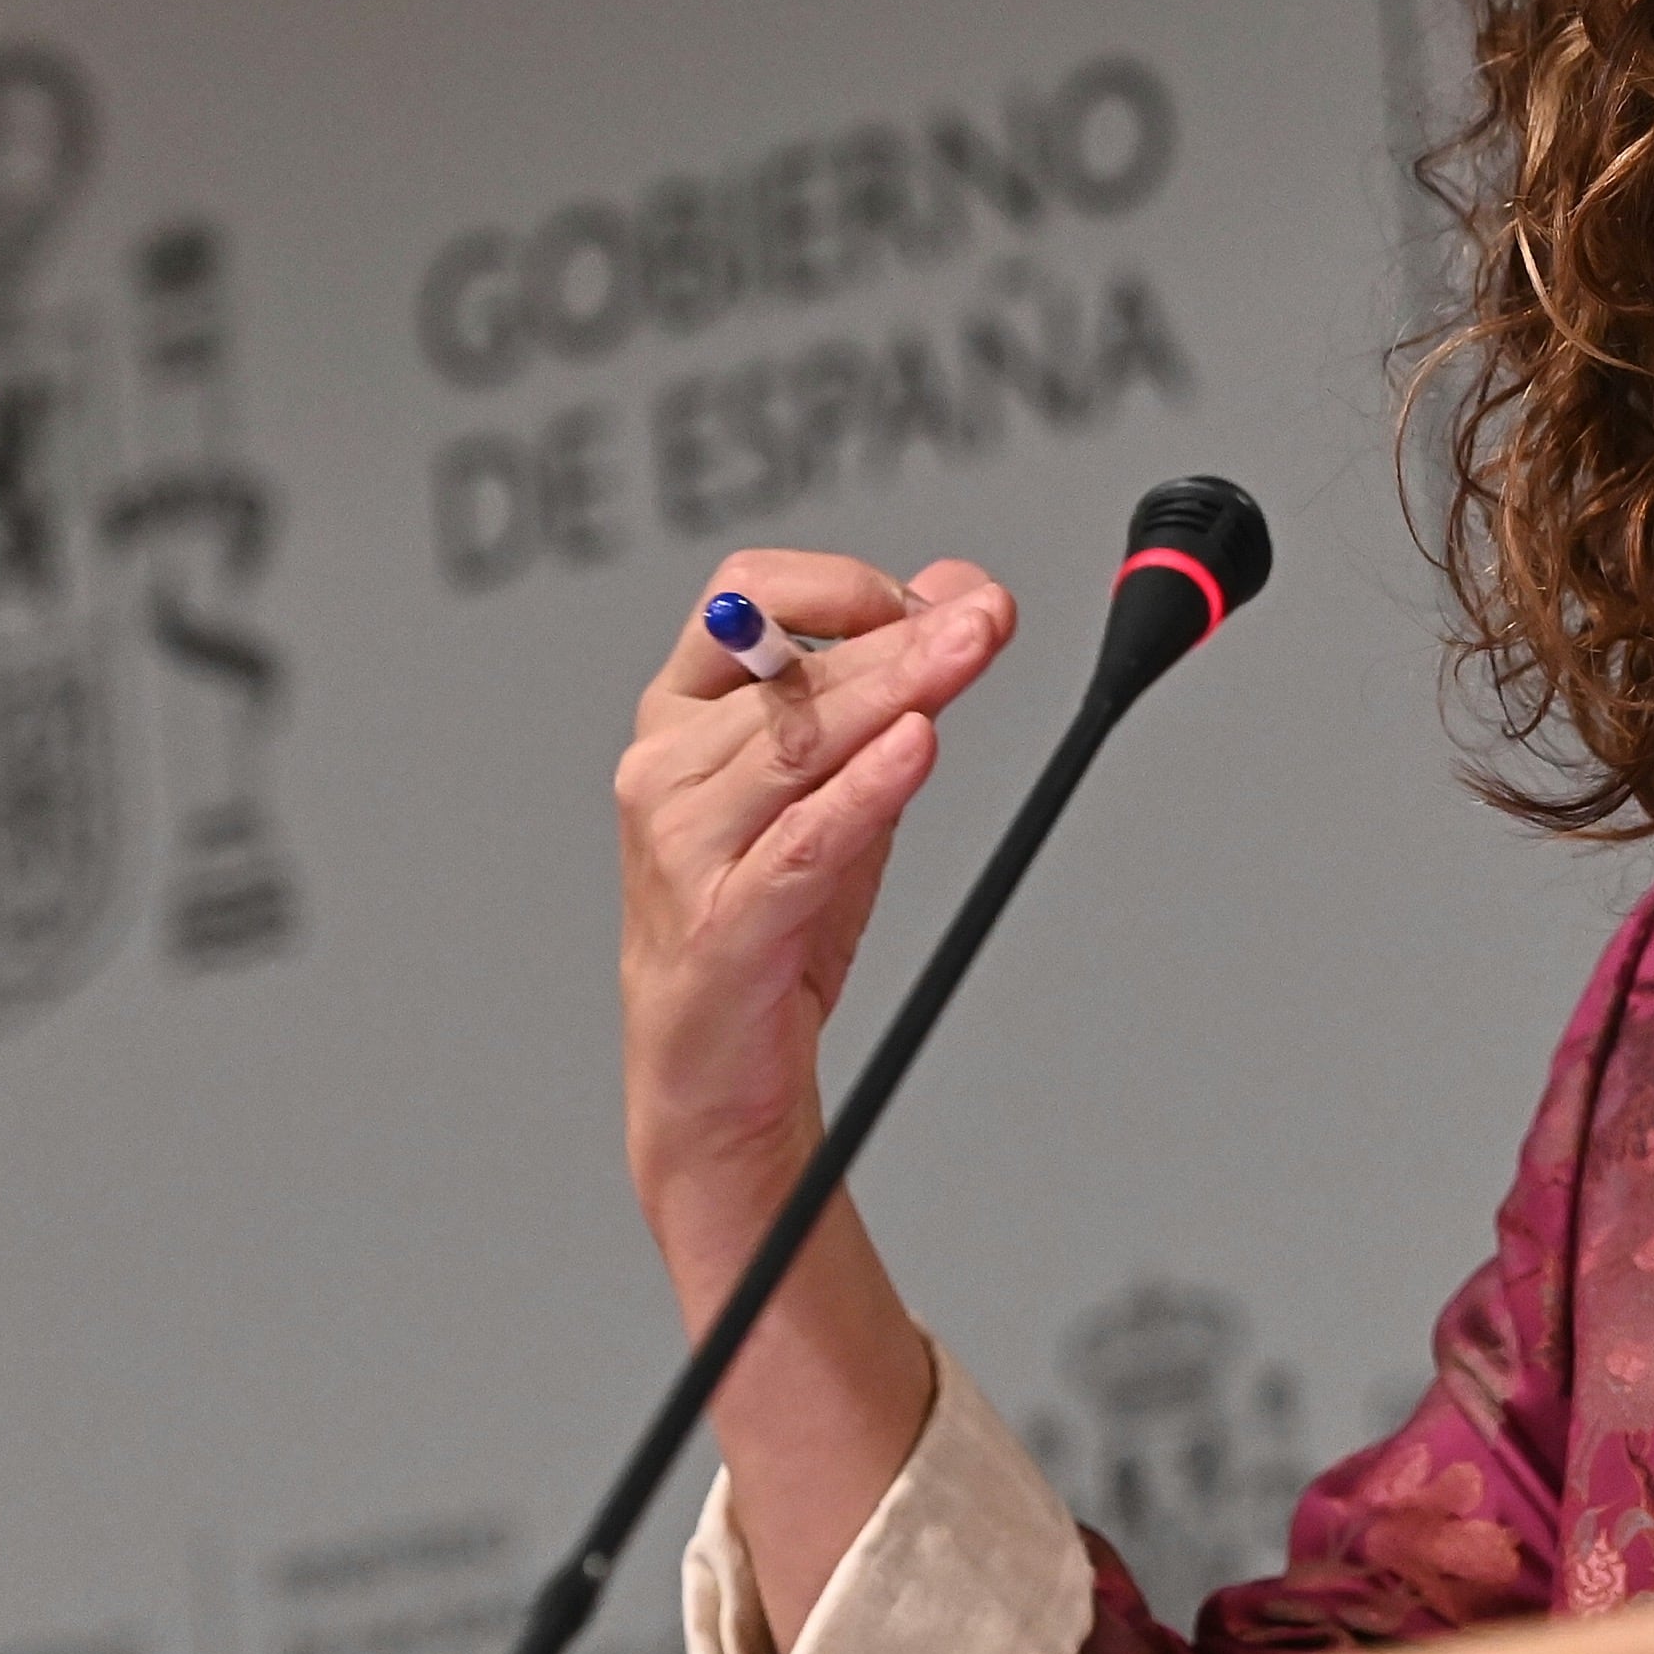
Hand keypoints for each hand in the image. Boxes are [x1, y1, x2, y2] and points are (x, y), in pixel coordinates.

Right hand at [614, 549, 1020, 1277]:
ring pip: (798, 745)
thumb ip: (889, 688)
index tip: (934, 599)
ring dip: (894, 692)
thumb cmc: (765, 913)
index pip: (744, 596)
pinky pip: (802, 841)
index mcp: (680, 714)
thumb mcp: (835, 781)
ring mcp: (683, 846)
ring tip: (967, 654)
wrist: (712, 1068)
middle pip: (791, 674)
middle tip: (987, 616)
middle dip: (901, 637)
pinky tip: (917, 747)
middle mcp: (666, 768)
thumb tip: (961, 589)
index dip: (842, 585)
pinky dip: (863, 791)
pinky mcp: (723, 924)